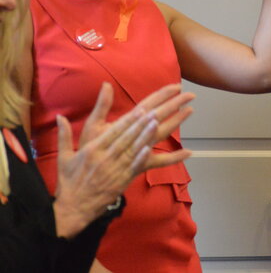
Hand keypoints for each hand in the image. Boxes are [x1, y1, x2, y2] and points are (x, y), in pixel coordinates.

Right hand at [53, 83, 193, 238]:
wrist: (72, 208)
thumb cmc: (69, 180)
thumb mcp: (65, 155)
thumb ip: (65, 134)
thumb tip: (61, 116)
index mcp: (94, 148)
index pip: (117, 129)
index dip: (132, 118)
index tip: (145, 107)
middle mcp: (106, 156)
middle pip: (132, 133)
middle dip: (151, 117)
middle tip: (166, 105)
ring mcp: (116, 168)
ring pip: (137, 147)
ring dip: (151, 134)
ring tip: (166, 120)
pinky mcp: (124, 179)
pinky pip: (140, 167)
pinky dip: (150, 157)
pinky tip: (164, 150)